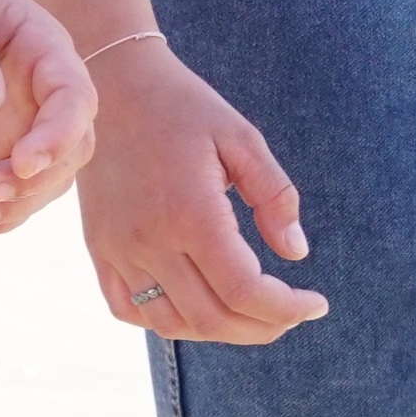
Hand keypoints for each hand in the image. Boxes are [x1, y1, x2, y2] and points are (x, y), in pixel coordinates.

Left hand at [0, 0, 99, 235]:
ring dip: (18, 202)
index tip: (21, 161)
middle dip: (35, 179)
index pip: (74, 98)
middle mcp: (45, 88)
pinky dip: (0, 210)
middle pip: (70, 146)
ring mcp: (25, 117)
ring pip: (47, 175)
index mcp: (45, 47)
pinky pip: (13, 183)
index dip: (57, 134)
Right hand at [79, 47, 319, 342]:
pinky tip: (196, 306)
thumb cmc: (184, 108)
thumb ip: (275, 197)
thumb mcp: (243, 138)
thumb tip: (296, 253)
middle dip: (263, 327)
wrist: (112, 86)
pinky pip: (129, 309)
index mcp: (191, 212)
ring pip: (172, 323)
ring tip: (250, 313)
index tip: (316, 303)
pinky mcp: (99, 249)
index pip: (245, 291)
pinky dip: (167, 321)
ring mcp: (118, 250)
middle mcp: (149, 240)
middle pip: (213, 317)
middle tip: (291, 313)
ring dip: (219, 330)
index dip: (288, 308)